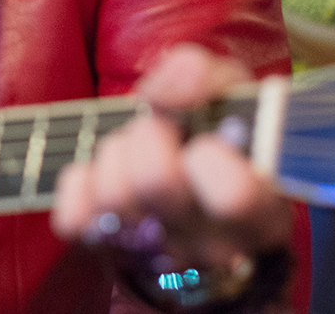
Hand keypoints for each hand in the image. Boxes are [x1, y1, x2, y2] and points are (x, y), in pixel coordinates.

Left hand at [51, 44, 290, 304]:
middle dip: (150, 135)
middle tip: (164, 130)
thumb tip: (165, 94)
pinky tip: (108, 176)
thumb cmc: (216, 135)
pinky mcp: (109, 255)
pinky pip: (74, 217)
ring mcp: (159, 257)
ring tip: (138, 152)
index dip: (209, 156)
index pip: (233, 196)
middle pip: (156, 183)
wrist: (188, 188)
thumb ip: (203, 76)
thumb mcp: (228, 92)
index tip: (206, 140)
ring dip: (117, 155)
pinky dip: (83, 184)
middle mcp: (213, 248)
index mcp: (260, 211)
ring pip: (112, 196)